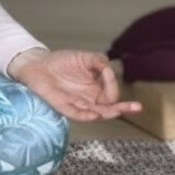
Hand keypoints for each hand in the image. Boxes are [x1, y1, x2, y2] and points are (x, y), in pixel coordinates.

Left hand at [7, 48, 141, 121]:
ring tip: (120, 111)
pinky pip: (78, 115)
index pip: (112, 92)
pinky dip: (87, 116)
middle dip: (124, 108)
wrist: (38, 64)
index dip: (113, 83)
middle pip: (111, 108)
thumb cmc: (61, 62)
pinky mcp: (65, 107)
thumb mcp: (84, 57)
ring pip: (98, 114)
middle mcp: (90, 99)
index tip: (106, 70)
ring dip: (109, 113)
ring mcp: (79, 105)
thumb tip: (108, 67)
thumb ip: (98, 61)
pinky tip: (95, 115)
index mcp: (97, 88)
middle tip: (136, 107)